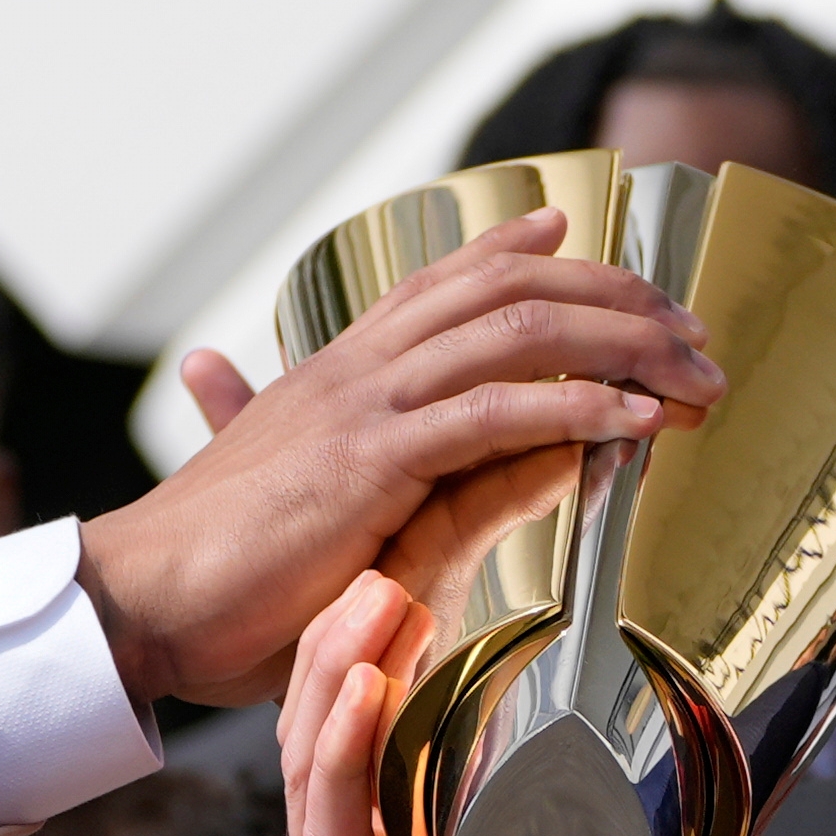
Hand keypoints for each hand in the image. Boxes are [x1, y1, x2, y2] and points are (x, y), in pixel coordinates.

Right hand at [85, 216, 720, 706]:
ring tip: (695, 370)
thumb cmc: (214, 572)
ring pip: (518, 336)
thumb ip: (333, 462)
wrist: (139, 598)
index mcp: (336, 372)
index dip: (515, 249)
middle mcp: (358, 368)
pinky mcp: (373, 463)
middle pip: (507, 290)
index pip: (441, 282)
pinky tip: (639, 419)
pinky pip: (497, 415)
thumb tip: (347, 443)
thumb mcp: (289, 499)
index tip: (579, 236)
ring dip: (623, 346)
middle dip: (613, 297)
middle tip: (690, 329)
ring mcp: (365, 408)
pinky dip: (578, 408)